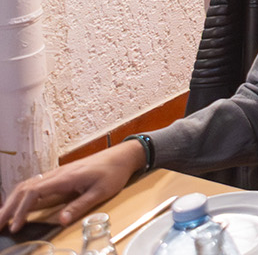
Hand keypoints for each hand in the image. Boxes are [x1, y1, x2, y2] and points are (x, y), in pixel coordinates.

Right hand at [0, 139, 141, 230]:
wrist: (122, 156)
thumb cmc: (113, 173)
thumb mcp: (101, 192)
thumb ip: (80, 205)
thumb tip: (62, 221)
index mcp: (65, 178)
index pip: (33, 193)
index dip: (20, 210)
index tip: (15, 226)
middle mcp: (57, 174)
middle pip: (24, 189)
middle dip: (8, 207)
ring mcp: (56, 174)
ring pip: (26, 185)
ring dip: (11, 201)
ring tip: (2, 218)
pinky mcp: (59, 176)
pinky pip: (34, 184)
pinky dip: (20, 196)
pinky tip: (16, 205)